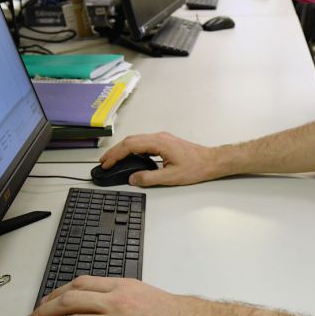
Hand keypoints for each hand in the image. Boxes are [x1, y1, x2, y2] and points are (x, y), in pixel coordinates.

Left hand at [24, 276, 221, 315]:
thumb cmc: (176, 315)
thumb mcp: (144, 293)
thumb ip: (119, 294)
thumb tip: (95, 301)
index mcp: (123, 286)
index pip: (80, 283)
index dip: (57, 291)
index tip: (45, 300)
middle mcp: (118, 302)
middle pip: (70, 300)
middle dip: (45, 309)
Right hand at [98, 132, 225, 186]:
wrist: (211, 161)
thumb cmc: (195, 168)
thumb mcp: (171, 177)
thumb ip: (149, 178)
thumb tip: (132, 178)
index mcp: (159, 143)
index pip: (130, 145)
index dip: (116, 154)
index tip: (106, 163)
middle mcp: (159, 137)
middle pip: (131, 140)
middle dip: (115, 151)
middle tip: (104, 162)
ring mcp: (162, 138)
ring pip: (136, 140)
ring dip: (123, 149)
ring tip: (113, 160)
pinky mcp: (165, 142)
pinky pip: (144, 142)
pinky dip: (132, 149)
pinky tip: (130, 158)